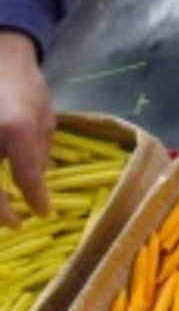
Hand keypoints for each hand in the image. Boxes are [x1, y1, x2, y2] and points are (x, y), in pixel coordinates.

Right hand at [0, 31, 53, 226]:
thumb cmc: (24, 87)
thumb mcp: (43, 118)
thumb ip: (39, 153)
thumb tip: (36, 186)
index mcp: (16, 127)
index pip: (26, 175)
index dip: (35, 198)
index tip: (42, 214)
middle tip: (14, 223)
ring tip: (3, 212)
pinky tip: (0, 195)